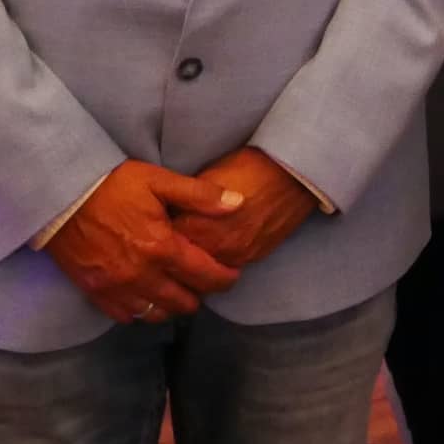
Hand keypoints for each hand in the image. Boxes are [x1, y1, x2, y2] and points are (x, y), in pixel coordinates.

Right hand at [45, 160, 244, 324]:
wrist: (61, 196)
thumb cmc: (113, 185)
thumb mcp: (159, 180)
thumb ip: (200, 195)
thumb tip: (238, 203)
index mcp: (161, 247)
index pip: (205, 275)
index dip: (225, 278)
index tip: (231, 275)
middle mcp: (141, 275)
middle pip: (183, 302)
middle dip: (200, 294)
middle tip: (204, 281)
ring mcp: (116, 288)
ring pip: (156, 314)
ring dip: (172, 305)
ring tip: (179, 290)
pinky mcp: (95, 293)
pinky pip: (126, 316)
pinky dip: (142, 311)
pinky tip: (148, 296)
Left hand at [166, 147, 318, 269]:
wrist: (292, 173)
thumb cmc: (248, 167)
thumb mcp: (207, 177)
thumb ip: (185, 201)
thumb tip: (167, 211)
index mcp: (198, 226)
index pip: (163, 244)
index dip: (156, 236)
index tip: (151, 231)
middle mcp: (216, 248)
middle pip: (180, 267)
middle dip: (170, 259)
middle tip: (163, 250)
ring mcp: (236, 257)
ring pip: (203, 276)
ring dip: (194, 268)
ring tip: (185, 256)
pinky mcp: (253, 259)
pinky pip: (225, 272)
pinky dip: (215, 267)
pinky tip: (210, 255)